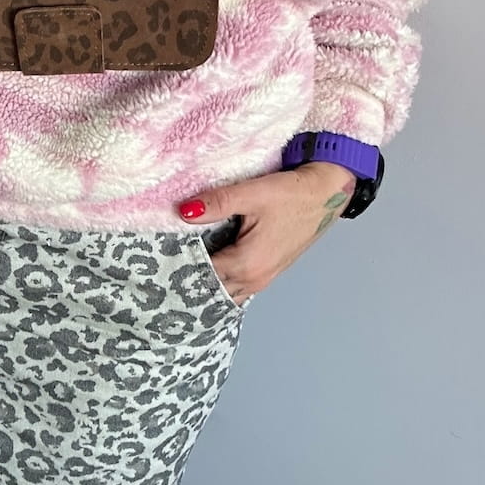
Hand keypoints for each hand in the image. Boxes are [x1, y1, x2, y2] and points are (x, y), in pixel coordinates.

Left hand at [178, 163, 355, 304]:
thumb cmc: (294, 194)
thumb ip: (217, 204)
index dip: (178, 267)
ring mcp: (262, 278)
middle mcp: (254, 278)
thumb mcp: (253, 194)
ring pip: (224, 291)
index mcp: (246, 264)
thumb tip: (183, 212)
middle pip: (210, 289)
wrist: (328, 193)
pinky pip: (236, 286)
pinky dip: (220, 282)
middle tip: (161, 271)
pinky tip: (205, 272)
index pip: (200, 274)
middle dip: (188, 281)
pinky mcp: (267, 271)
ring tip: (178, 273)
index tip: (156, 261)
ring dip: (205, 284)